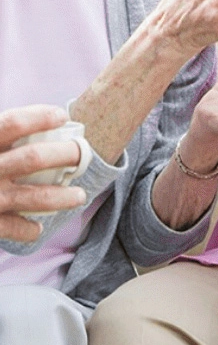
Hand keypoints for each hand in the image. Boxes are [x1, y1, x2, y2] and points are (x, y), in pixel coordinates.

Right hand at [0, 106, 87, 241]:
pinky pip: (9, 227)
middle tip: (81, 151)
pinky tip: (37, 228)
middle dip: (63, 154)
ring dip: (60, 196)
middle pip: (32, 158)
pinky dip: (26, 229)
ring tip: (80, 196)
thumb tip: (22, 124)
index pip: (11, 123)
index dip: (39, 117)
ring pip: (31, 196)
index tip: (62, 115)